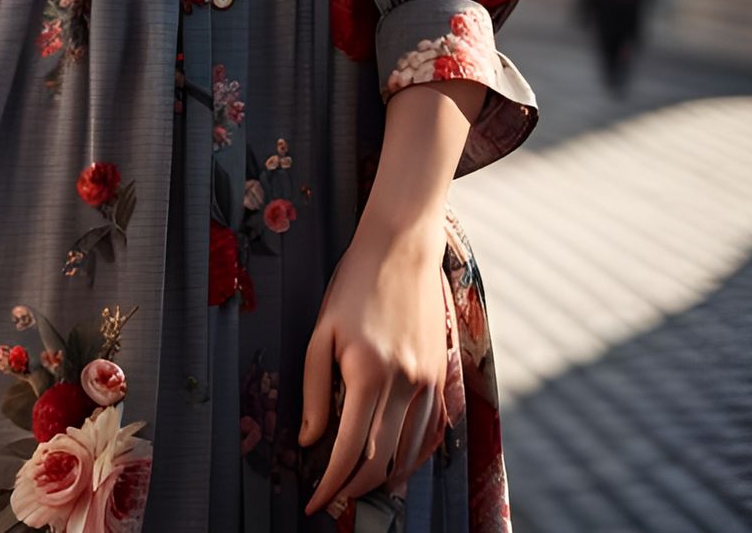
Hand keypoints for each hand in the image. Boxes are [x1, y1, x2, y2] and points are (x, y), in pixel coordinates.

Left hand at [298, 213, 451, 517]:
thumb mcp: (322, 332)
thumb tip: (310, 441)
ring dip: (384, 478)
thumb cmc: (354, 285)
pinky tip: (394, 460)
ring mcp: (428, 384)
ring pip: (410, 456)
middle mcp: (404, 386)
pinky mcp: (441, 377)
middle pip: (381, 464)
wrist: (402, 248)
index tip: (314, 503)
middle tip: (332, 496)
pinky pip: (431, 434)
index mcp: (368, 375)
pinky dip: (412, 457)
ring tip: (358, 483)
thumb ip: (315, 390)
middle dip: (353, 489)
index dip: (329, 485)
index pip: (347, 452)